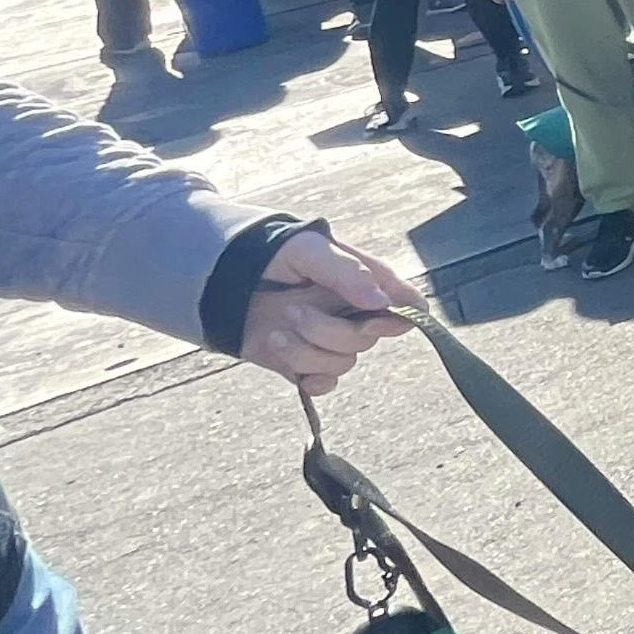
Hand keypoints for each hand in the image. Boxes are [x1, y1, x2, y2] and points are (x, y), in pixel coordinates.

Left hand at [241, 228, 422, 395]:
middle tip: (292, 310)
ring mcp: (331, 340)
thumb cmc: (272, 253)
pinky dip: (308, 376)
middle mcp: (356, 313)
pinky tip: (287, 356)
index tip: (371, 318)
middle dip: (327, 331)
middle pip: (369, 340)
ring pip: (342, 363)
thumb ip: (347, 272)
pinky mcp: (306, 362)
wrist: (224, 278)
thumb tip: (381, 302)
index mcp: (367, 282)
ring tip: (278, 331)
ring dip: (306, 351)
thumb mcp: (309, 250)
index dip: (400, 317)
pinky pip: (323, 384)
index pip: (410, 306)